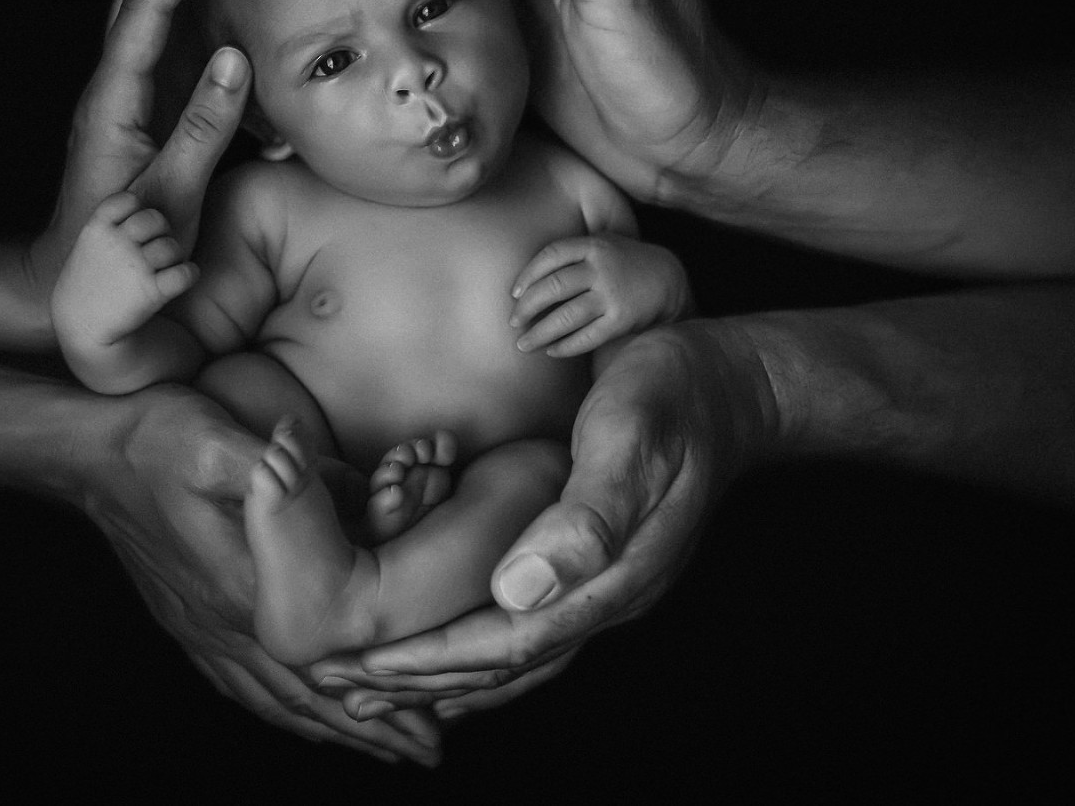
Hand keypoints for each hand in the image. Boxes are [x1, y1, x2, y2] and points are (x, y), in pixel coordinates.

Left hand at [26, 0, 249, 313]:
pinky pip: (163, 40)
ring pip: (147, 8)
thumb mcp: (170, 194)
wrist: (74, 280)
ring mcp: (123, 94)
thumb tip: (235, 57)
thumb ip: (203, 127)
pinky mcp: (140, 110)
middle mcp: (111, 85)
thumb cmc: (123, 248)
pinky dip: (187, 0)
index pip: (149, 7)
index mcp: (112, 99)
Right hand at [51, 195, 195, 352]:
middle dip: (162, 231)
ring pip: (172, 246)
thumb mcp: (84, 251)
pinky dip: (189, 274)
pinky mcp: (153, 292)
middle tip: (158, 246)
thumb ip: (106, 229)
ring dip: (175, 256)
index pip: (128, 200)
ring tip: (167, 267)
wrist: (81, 329)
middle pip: (155, 219)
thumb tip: (134, 206)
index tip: (138, 225)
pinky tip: (183, 278)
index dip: (139, 208)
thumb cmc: (84, 288)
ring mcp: (136, 266)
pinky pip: (185, 273)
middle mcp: (117, 243)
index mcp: (97, 229)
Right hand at [70, 383, 441, 764]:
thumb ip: (284, 471)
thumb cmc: (158, 441)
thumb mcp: (220, 440)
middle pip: (307, 693)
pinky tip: (297, 717)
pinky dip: (278, 708)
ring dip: (330, 726)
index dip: (377, 690)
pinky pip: (239, 683)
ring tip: (382, 749)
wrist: (88, 456)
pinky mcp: (187, 621)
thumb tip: (351, 487)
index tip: (429, 715)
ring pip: (275, 696)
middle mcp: (225, 622)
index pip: (322, 658)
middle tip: (427, 750)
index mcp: (245, 588)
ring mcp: (202, 627)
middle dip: (370, 726)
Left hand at [309, 322, 774, 719]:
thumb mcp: (634, 438)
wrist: (732, 384)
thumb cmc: (674, 395)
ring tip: (379, 691)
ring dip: (446, 673)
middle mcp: (608, 594)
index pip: (510, 641)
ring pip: (518, 654)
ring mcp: (607, 585)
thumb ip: (588, 517)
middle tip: (341, 688)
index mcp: (612, 574)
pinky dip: (482, 650)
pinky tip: (454, 655)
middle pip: (507, 663)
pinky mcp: (597, 565)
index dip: (434, 658)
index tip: (364, 671)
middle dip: (423, 679)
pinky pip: (531, 628)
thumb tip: (519, 589)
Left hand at [510, 233, 690, 355]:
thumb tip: (525, 279)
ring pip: (566, 317)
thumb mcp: (602, 244)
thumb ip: (570, 253)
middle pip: (553, 288)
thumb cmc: (622, 263)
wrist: (668, 280)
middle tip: (513, 322)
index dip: (528, 275)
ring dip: (539, 333)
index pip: (550, 255)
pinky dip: (565, 347)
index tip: (514, 293)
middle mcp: (602, 268)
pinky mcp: (622, 320)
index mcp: (593, 245)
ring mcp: (613, 294)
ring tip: (522, 345)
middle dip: (527, 308)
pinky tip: (552, 352)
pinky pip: (586, 337)